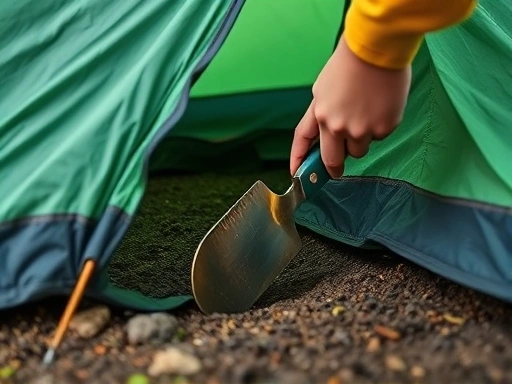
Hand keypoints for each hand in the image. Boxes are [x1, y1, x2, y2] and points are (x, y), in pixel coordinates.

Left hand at [290, 35, 411, 177]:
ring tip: (367, 114)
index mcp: (319, 113)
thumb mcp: (324, 88)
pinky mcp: (382, 128)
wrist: (376, 48)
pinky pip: (379, 137)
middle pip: (332, 159)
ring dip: (360, 140)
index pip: (303, 140)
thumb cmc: (350, 63)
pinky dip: (379, 127)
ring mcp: (360, 130)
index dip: (298, 159)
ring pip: (359, 150)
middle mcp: (336, 126)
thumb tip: (327, 134)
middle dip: (333, 167)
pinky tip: (381, 106)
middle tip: (337, 169)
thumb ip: (323, 113)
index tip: (296, 174)